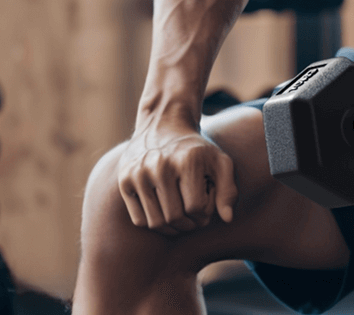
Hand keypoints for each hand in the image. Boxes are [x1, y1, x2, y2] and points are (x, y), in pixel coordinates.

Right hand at [117, 115, 237, 234]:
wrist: (164, 124)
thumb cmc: (196, 150)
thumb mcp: (219, 162)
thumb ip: (228, 190)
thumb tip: (228, 219)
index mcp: (187, 160)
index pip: (195, 207)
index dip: (204, 214)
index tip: (206, 207)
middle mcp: (160, 165)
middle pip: (174, 217)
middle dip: (188, 224)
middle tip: (194, 218)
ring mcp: (139, 173)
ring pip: (155, 223)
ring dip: (171, 227)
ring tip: (181, 216)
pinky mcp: (125, 181)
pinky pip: (139, 220)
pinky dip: (153, 223)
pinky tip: (164, 211)